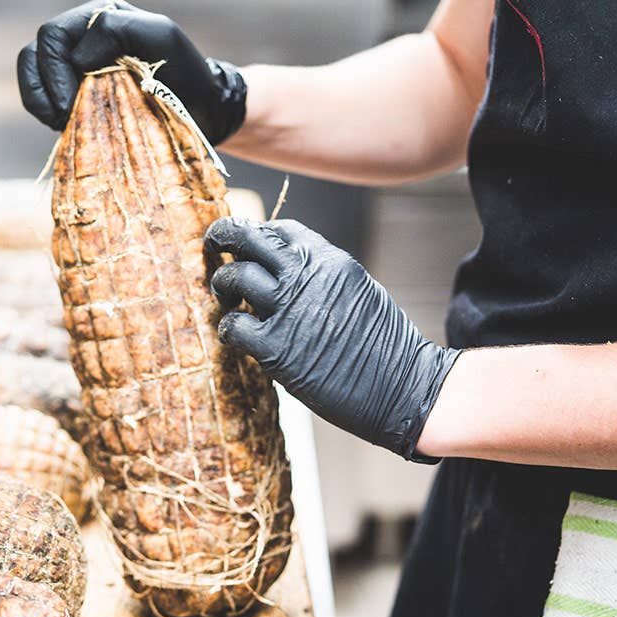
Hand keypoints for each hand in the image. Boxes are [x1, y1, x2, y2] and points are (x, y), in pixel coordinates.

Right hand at [17, 0, 246, 142]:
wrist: (202, 111)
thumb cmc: (187, 73)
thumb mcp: (162, 38)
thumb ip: (118, 31)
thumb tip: (78, 56)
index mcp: (101, 18)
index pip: (53, 36)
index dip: (55, 72)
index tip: (72, 104)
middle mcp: (84, 38)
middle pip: (36, 54)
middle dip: (47, 89)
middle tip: (67, 116)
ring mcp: (77, 68)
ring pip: (32, 75)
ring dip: (41, 102)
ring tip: (63, 122)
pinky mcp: (78, 96)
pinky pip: (43, 101)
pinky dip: (47, 114)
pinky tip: (68, 126)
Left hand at [205, 217, 461, 461]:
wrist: (404, 387)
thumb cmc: (386, 347)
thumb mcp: (360, 290)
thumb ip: (323, 276)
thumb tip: (290, 272)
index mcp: (330, 259)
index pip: (279, 230)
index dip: (257, 235)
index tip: (247, 247)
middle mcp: (306, 276)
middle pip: (246, 238)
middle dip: (222, 238)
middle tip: (212, 247)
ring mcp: (288, 310)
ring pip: (233, 277)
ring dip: (222, 286)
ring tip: (226, 300)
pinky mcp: (276, 349)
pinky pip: (232, 325)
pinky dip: (227, 328)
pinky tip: (235, 335)